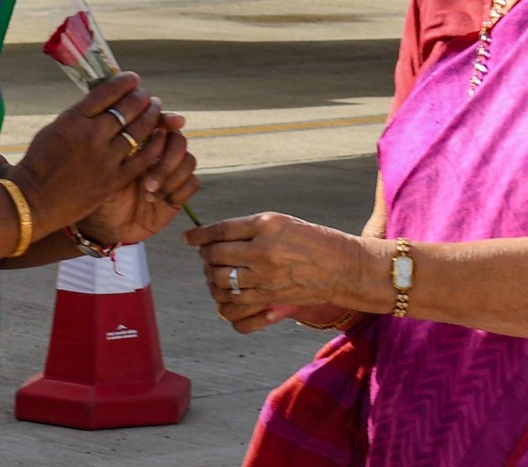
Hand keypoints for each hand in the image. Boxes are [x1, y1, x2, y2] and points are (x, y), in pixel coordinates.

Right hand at [9, 72, 166, 234]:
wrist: (33, 201)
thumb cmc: (40, 163)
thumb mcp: (55, 128)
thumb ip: (80, 115)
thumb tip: (104, 101)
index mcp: (74, 119)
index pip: (107, 92)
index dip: (124, 82)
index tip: (133, 79)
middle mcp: (92, 135)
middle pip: (128, 108)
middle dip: (141, 97)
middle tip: (146, 95)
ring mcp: (105, 158)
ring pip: (139, 130)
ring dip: (152, 116)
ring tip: (155, 110)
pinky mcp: (114, 180)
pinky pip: (143, 157)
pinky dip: (155, 144)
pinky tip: (160, 136)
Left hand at [77, 125, 198, 243]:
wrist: (106, 227)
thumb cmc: (101, 195)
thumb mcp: (104, 172)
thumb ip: (117, 149)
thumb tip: (128, 126)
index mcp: (141, 144)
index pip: (160, 123)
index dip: (168, 120)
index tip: (172, 123)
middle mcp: (159, 155)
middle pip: (178, 141)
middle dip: (167, 160)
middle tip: (148, 182)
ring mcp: (170, 173)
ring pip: (189, 161)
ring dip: (172, 176)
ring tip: (150, 193)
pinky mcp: (179, 192)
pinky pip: (193, 183)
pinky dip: (180, 191)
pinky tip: (162, 201)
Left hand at [184, 212, 361, 331]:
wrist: (339, 266)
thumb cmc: (307, 238)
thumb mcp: (277, 221)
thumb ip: (244, 228)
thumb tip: (210, 237)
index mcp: (265, 228)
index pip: (220, 231)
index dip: (199, 234)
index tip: (187, 238)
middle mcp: (263, 254)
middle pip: (216, 257)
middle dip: (206, 256)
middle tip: (207, 253)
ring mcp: (266, 280)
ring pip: (221, 283)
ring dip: (211, 277)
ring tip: (216, 272)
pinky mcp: (270, 300)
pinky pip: (235, 307)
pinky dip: (224, 300)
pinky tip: (226, 292)